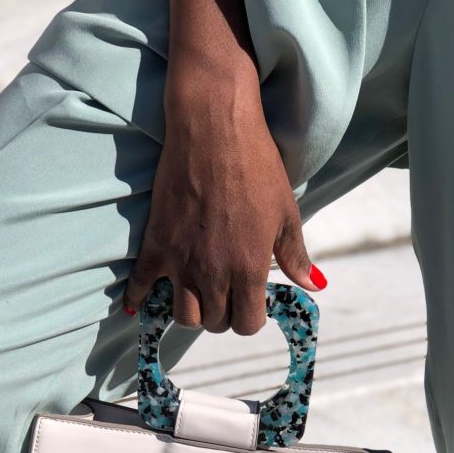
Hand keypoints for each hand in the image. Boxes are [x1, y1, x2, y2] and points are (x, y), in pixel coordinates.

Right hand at [122, 83, 326, 335]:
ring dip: (192, 310)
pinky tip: (140, 302)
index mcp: (250, 267)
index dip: (250, 316)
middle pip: (214, 323)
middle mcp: (215, 273)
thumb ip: (295, 256)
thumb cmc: (257, 166)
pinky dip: (138, 298)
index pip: (247, 324)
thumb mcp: (286, 213)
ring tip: (197, 292)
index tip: (249, 300)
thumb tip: (314, 285)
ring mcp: (181, 261)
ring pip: (183, 316)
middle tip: (225, 292)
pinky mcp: (156, 244)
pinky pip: (140, 287)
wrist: (214, 128)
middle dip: (223, 314)